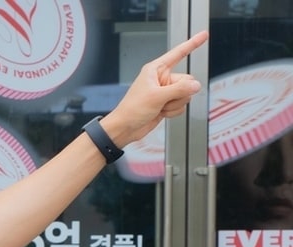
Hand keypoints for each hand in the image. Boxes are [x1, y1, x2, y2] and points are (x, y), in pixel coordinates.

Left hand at [105, 31, 207, 146]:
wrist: (125, 129)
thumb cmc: (131, 109)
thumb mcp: (156, 96)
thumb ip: (179, 89)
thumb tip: (196, 85)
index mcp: (156, 70)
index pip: (178, 53)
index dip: (192, 44)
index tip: (204, 35)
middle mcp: (162, 79)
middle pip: (187, 81)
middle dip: (179, 93)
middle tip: (164, 100)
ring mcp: (165, 92)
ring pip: (186, 94)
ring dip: (175, 104)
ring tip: (159, 107)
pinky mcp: (167, 103)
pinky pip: (182, 106)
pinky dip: (173, 111)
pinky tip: (161, 113)